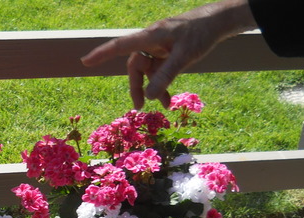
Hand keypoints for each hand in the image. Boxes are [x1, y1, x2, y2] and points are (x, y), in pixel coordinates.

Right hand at [80, 0, 256, 108]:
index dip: (102, 54)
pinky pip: (158, 69)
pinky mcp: (167, 50)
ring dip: (153, 87)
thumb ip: (165, 76)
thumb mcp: (184, 57)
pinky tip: (169, 97)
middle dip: (137, 86)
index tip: (85, 61)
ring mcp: (159, 46)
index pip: (120, 46)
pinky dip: (162, 82)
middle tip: (139, 108)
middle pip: (135, 65)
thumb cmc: (200, 34)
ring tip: (165, 105)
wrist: (218, 22)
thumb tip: (147, 97)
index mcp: (150, 36)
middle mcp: (151, 40)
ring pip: (148, 70)